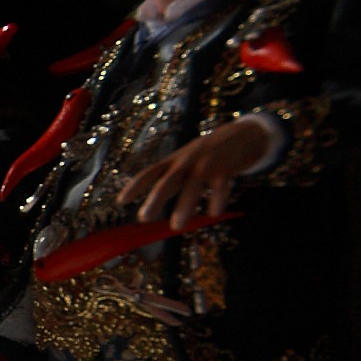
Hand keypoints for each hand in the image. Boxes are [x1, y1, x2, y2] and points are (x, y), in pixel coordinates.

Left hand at [117, 117, 271, 228]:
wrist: (241, 134)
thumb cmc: (205, 154)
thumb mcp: (183, 162)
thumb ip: (168, 180)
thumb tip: (149, 209)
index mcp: (173, 162)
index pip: (150, 173)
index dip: (134, 186)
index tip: (120, 202)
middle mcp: (187, 161)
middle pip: (168, 180)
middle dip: (155, 199)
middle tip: (143, 218)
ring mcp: (207, 164)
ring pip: (193, 185)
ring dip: (184, 205)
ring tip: (176, 226)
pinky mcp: (226, 168)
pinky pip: (221, 185)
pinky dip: (216, 199)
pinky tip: (212, 213)